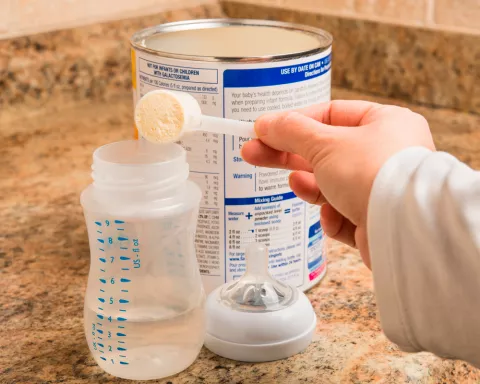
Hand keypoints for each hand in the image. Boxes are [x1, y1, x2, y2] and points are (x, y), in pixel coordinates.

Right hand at [241, 100, 434, 267]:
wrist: (404, 230)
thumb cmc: (373, 172)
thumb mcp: (324, 143)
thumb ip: (291, 131)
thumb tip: (264, 122)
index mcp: (384, 123)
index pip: (331, 114)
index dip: (295, 122)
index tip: (265, 130)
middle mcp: (386, 154)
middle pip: (325, 150)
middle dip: (288, 154)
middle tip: (253, 153)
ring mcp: (381, 189)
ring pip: (332, 184)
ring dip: (311, 186)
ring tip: (295, 184)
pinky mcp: (376, 220)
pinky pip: (344, 213)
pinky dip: (333, 215)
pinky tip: (333, 215)